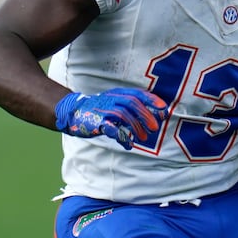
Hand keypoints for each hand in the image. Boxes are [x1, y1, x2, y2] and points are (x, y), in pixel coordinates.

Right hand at [54, 88, 169, 150]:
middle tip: (155, 128)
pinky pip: (111, 129)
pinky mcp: (96, 122)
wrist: (73, 112)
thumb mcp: (115, 104)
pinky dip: (122, 137)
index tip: (163, 109)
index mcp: (117, 94)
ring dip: (136, 127)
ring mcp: (103, 110)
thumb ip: (130, 109)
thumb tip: (153, 118)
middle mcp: (111, 99)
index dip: (152, 100)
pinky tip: (128, 144)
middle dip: (146, 115)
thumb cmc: (98, 110)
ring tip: (144, 138)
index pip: (137, 94)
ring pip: (123, 115)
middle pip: (132, 104)